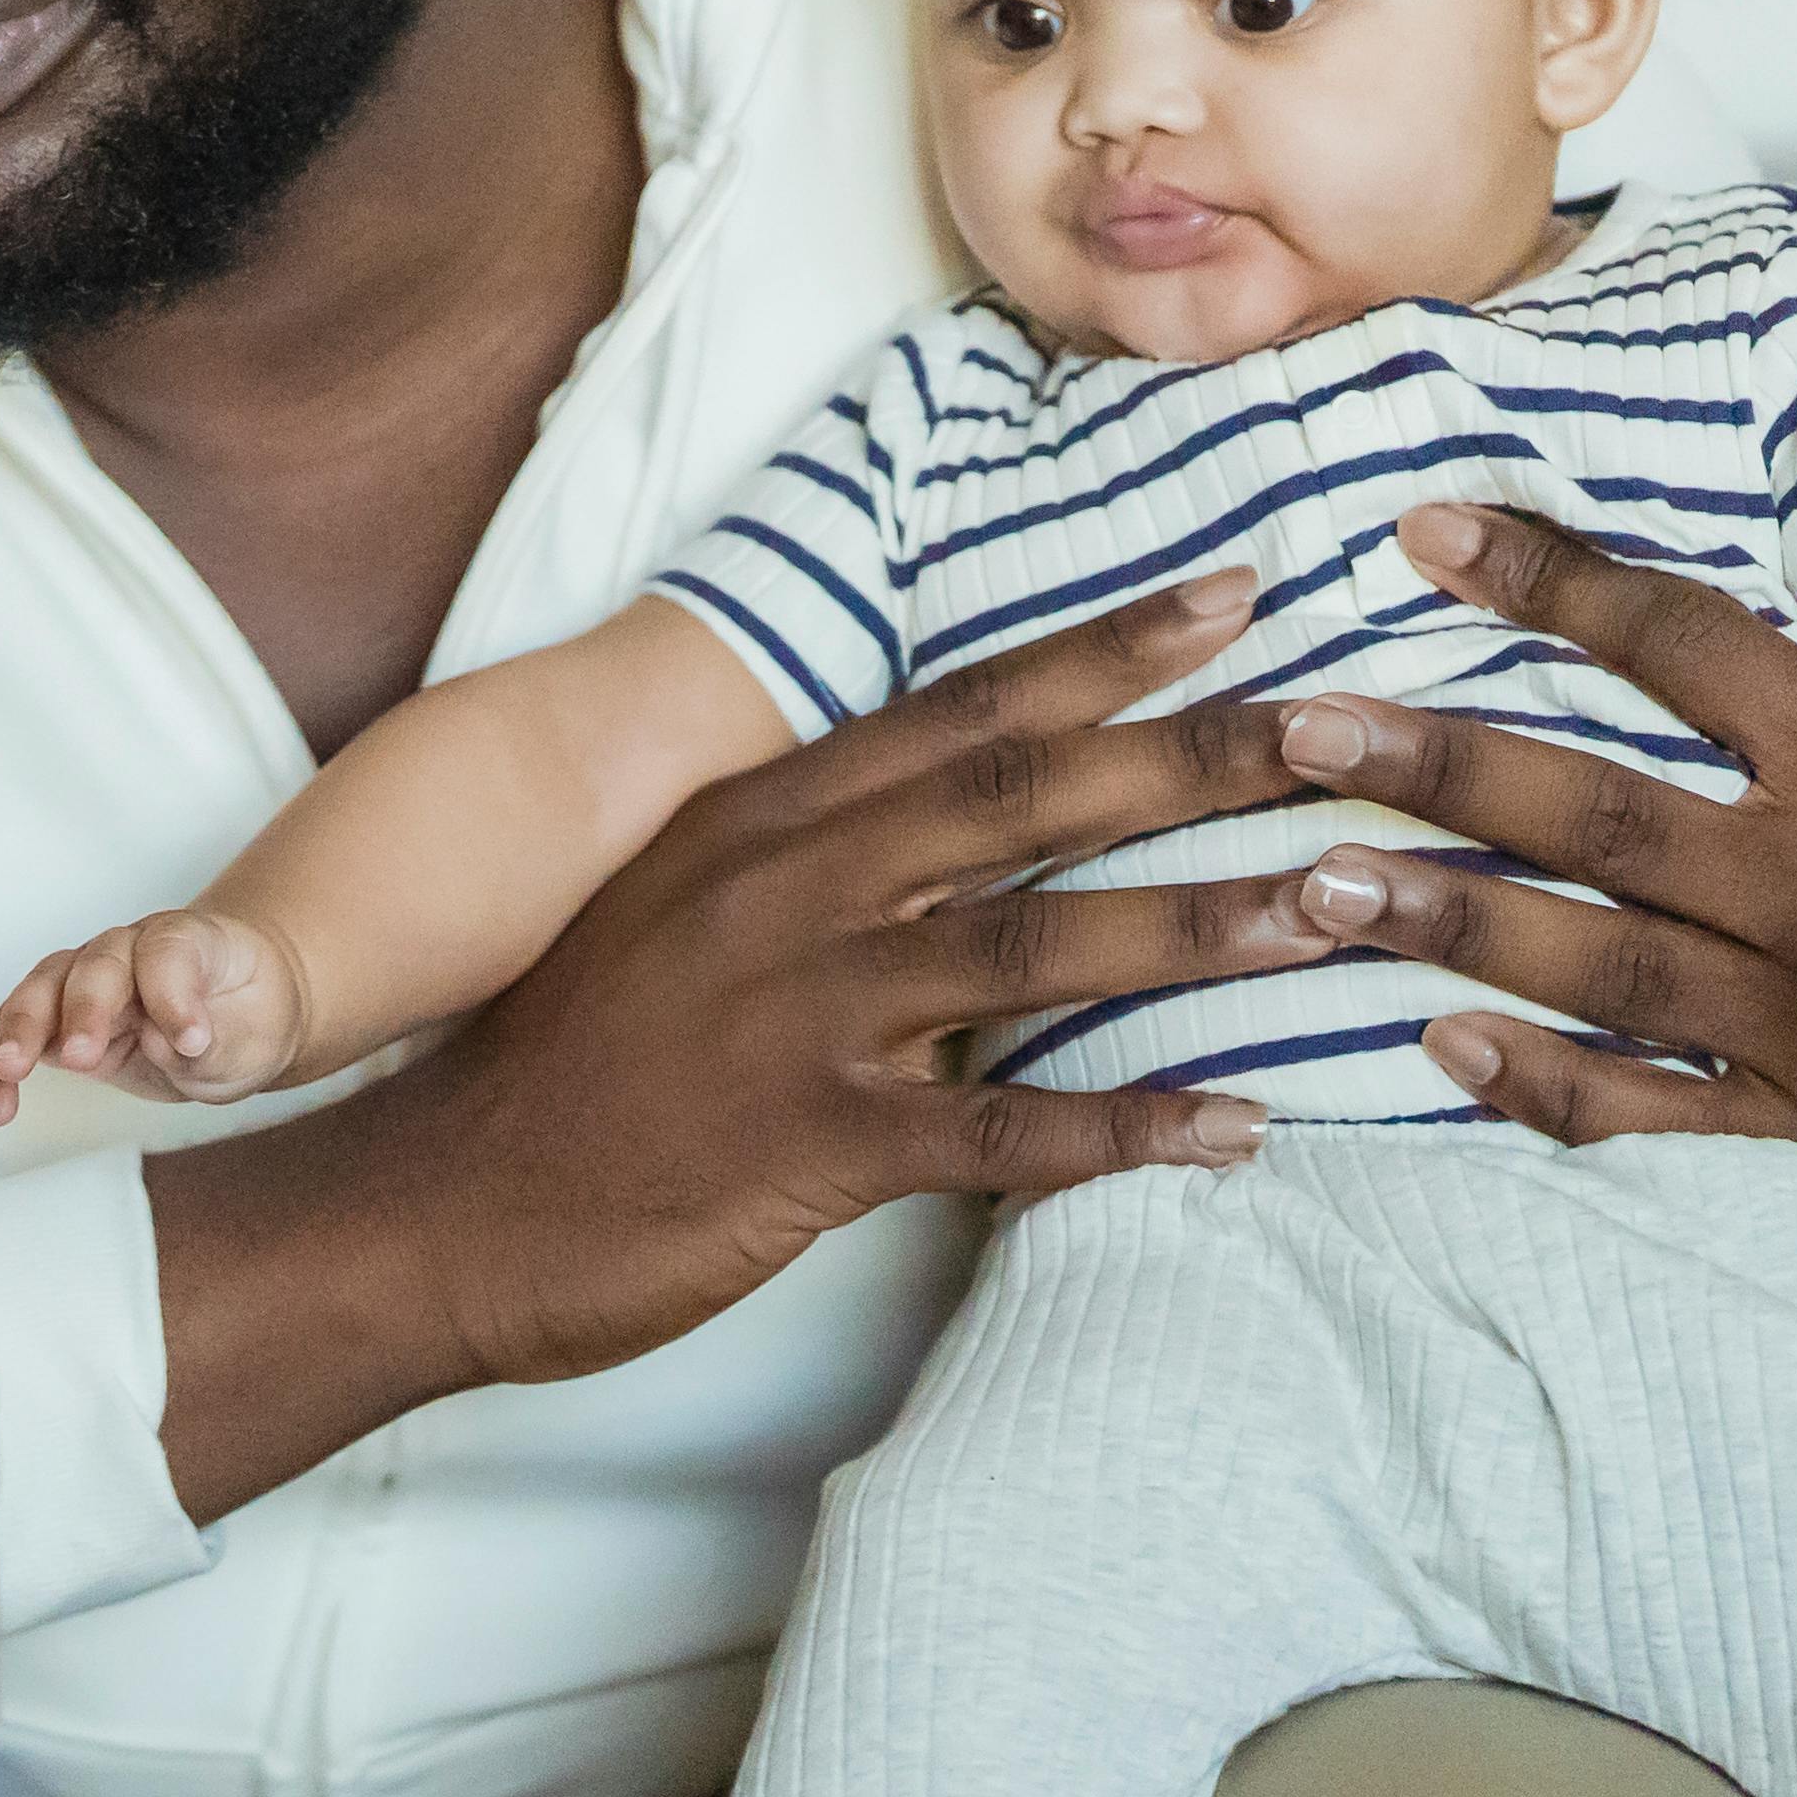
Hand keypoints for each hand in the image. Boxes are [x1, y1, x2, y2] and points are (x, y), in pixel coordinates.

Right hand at [0, 910, 309, 1119]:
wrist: (233, 1014)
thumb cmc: (243, 1015)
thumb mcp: (253, 1036)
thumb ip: (213, 1040)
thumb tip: (157, 1039)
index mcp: (186, 940)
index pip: (169, 953)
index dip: (174, 996)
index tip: (191, 1042)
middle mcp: (127, 950)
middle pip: (96, 965)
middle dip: (85, 1010)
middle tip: (81, 1056)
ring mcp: (85, 979)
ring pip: (42, 990)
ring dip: (22, 1029)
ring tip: (8, 1071)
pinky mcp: (58, 1020)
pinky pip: (15, 1032)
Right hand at [146, 570, 1325, 1523]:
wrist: (440, 1204)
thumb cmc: (567, 1062)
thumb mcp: (678, 912)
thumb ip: (812, 860)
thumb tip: (955, 830)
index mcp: (760, 819)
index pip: (962, 709)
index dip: (1107, 650)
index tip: (1236, 592)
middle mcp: (786, 890)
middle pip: (1026, 798)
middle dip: (1202, 754)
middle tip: (1356, 724)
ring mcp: (796, 1013)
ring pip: (1033, 944)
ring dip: (1198, 926)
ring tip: (1342, 909)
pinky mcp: (806, 1142)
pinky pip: (999, 1130)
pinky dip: (1127, 1129)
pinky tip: (1237, 1132)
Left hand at [1270, 501, 1796, 1352]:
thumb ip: (1769, 690)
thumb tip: (1575, 567)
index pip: (1690, 645)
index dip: (1552, 578)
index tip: (1419, 526)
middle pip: (1608, 816)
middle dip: (1445, 770)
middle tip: (1301, 727)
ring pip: (1603, 964)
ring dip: (1453, 924)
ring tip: (1317, 883)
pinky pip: (1649, 1116)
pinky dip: (1541, 1084)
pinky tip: (1434, 1043)